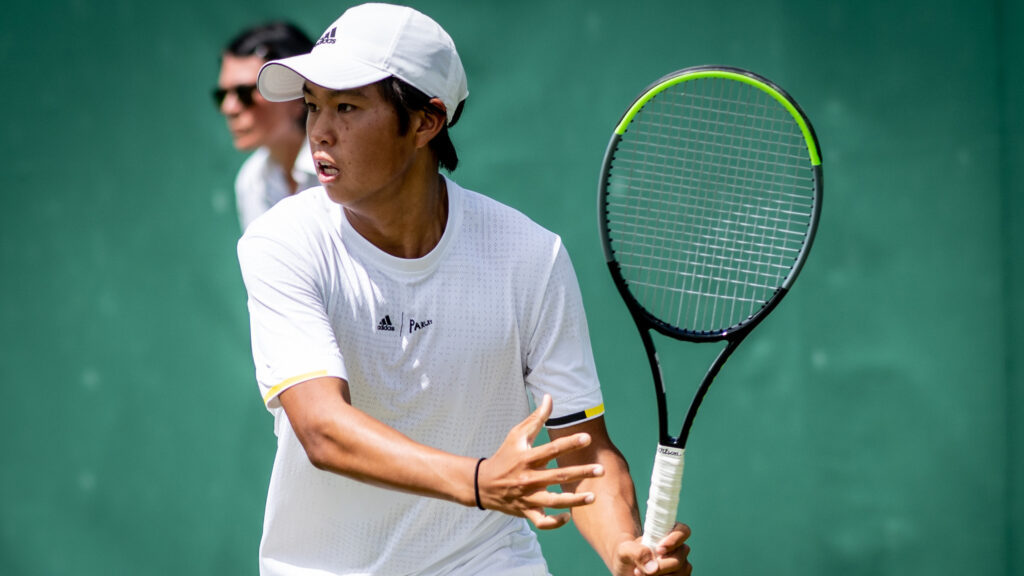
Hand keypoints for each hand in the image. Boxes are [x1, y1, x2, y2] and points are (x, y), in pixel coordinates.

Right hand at [477, 395, 605, 528]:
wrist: (483, 484)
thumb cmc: (504, 456)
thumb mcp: (517, 434)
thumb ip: (536, 418)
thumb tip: (550, 397)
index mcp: (526, 458)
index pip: (550, 449)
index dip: (569, 443)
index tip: (587, 438)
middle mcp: (528, 478)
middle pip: (557, 476)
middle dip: (580, 473)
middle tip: (601, 470)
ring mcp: (527, 496)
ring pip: (552, 502)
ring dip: (573, 501)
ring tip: (592, 497)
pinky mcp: (526, 511)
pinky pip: (542, 521)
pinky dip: (555, 522)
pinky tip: (569, 516)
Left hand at [613, 523, 691, 575]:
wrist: (626, 568)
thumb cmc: (627, 554)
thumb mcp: (624, 550)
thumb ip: (636, 552)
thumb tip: (653, 566)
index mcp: (668, 534)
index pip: (683, 531)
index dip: (675, 539)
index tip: (659, 549)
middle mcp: (678, 550)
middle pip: (679, 558)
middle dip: (660, 566)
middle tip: (639, 570)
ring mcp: (681, 566)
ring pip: (681, 572)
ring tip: (642, 575)